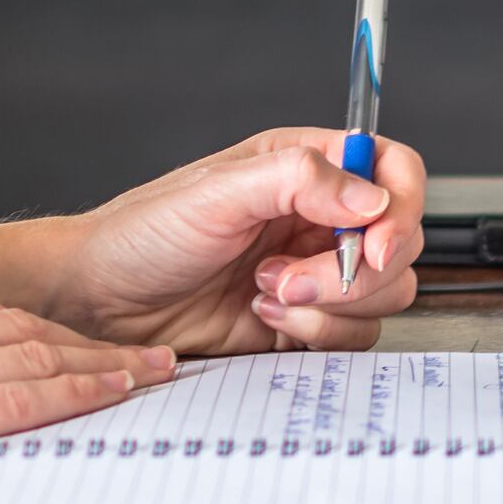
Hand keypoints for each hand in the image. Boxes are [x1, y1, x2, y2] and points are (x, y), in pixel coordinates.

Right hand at [0, 293, 177, 503]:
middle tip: (142, 357)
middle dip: (88, 343)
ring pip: (31, 358)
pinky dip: (75, 395)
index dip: (47, 330)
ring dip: (101, 365)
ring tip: (151, 375)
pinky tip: (111, 399)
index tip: (87, 343)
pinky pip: (19, 403)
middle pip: (20, 328)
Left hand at [37, 127, 426, 352]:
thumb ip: (298, 180)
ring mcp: (316, 271)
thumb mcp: (216, 192)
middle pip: (399, 243)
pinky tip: (262, 319)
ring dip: (329, 306)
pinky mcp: (305, 320)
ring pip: (382, 295)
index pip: (393, 172)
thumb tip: (370, 197)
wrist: (102, 302)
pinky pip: (351, 335)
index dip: (400, 210)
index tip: (372, 244)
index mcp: (306, 168)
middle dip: (353, 272)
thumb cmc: (142, 234)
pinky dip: (313, 334)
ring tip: (265, 295)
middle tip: (287, 278)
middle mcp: (320, 216)